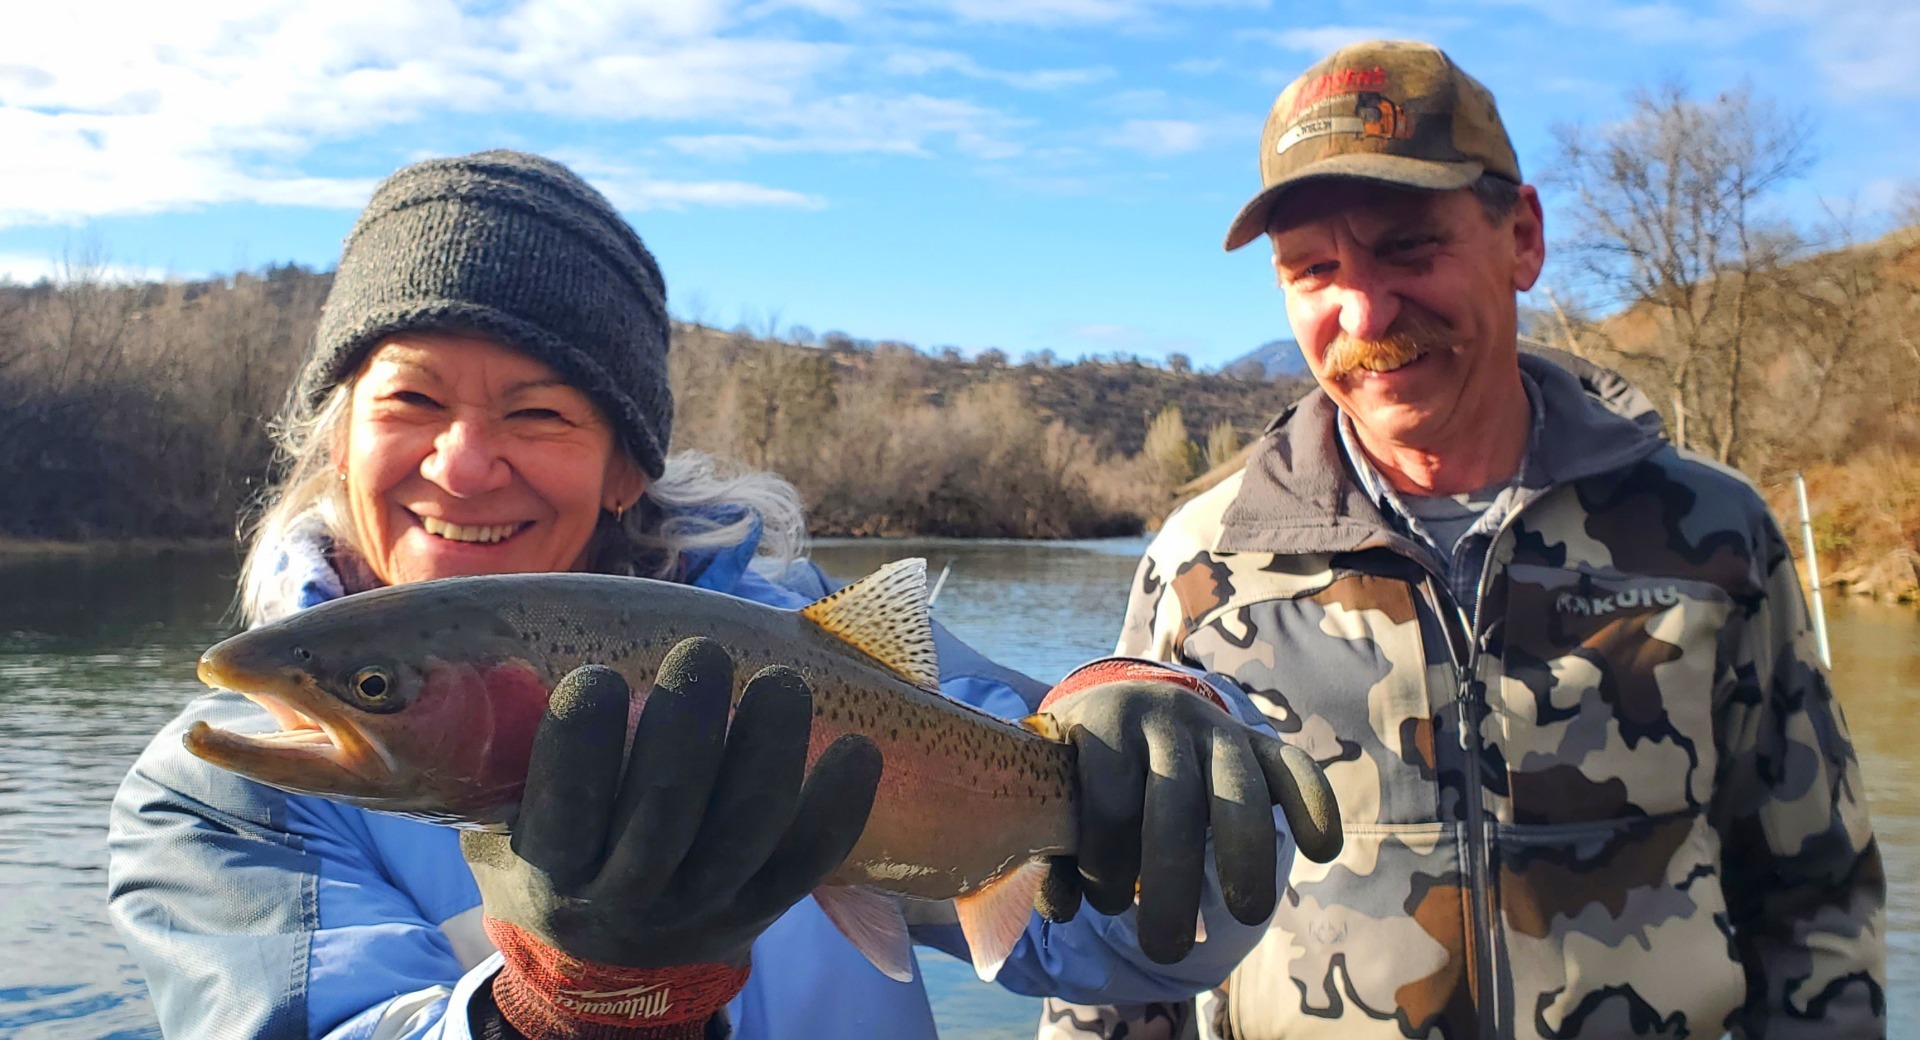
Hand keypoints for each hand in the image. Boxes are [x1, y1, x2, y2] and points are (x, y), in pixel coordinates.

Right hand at [460, 638, 882, 1036]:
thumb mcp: (500, 823)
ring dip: (770, 747)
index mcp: (554, 871)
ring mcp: (704, 906)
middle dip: (688, 722)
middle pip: (666, 811)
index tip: (593, 675)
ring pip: (747, 829)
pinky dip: (839, 804)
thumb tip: (509, 649)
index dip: (579, 739)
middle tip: (701, 654)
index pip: (565, 806)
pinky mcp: (764, 907)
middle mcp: (630, 897)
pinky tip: (855, 748)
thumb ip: (507, 757)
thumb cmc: (554, 856)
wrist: (607, 967)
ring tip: (780, 681)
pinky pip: (811, 859)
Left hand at [1033, 660, 1339, 964]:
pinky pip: (1294, 767)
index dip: (1106, 861)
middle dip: (1171, 882)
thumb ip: (1060, 848)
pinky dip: (1313, 805)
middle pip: (1173, 801)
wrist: (1127, 704)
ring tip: (1244, 914)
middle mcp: (1163, 717)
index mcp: (1104, 724)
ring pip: (1238, 789)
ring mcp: (1216, 728)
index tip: (1104, 905)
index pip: (1109, 798)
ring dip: (1244, 855)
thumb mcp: (1063, 793)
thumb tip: (1060, 909)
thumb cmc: (1087, 771)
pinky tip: (1322, 851)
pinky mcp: (1259, 741)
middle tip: (1166, 949)